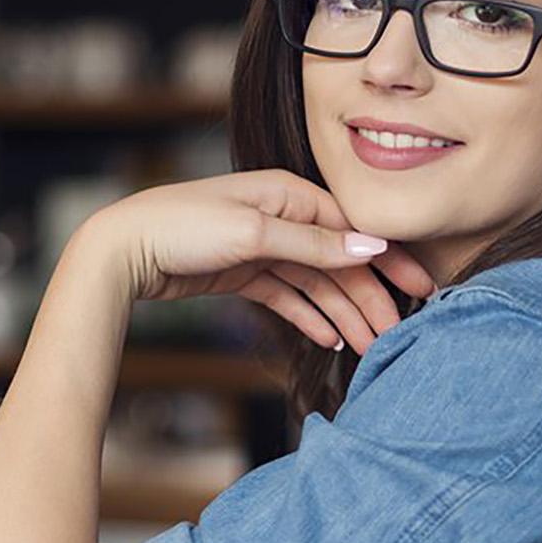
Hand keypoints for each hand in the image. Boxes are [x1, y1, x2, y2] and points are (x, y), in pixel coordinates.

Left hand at [82, 170, 434, 354]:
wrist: (122, 250)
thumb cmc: (182, 227)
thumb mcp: (252, 232)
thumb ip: (313, 244)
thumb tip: (372, 247)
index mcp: (286, 194)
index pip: (351, 229)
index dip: (387, 261)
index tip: (420, 290)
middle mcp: (278, 217)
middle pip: (336, 260)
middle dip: (368, 296)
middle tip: (395, 334)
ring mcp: (260, 246)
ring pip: (314, 283)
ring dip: (342, 313)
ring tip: (368, 348)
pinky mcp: (242, 273)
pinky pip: (286, 296)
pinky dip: (308, 316)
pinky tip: (329, 339)